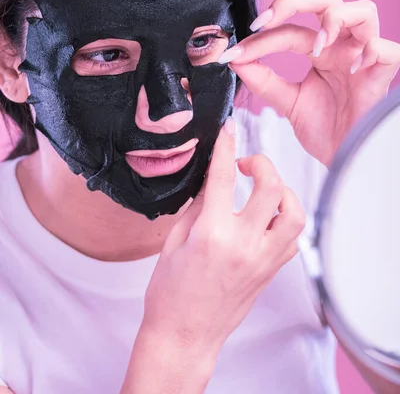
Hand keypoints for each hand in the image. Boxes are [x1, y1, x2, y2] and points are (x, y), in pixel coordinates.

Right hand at [140, 118, 304, 359]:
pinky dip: (285, 218)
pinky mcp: (271, 272)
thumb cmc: (171, 293)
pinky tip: (268, 216)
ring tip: (264, 188)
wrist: (185, 336)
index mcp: (212, 235)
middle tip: (247, 163)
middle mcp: (243, 245)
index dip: (227, 146)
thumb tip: (213, 177)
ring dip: (283, 191)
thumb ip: (198, 206)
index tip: (228, 130)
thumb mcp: (174, 241)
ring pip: (294, 212)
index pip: (224, 177)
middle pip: (272, 187)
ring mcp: (262, 260)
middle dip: (262, 163)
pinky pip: (292, 237)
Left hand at [223, 0, 399, 165]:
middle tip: (267, 22)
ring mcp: (364, 57)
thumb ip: (263, 80)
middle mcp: (342, 46)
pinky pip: (387, 49)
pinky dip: (371, 50)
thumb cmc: (324, 129)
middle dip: (294, 0)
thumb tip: (235, 58)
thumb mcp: (287, 103)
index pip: (289, 29)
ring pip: (363, 9)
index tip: (235, 54)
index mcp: (320, 49)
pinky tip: (351, 69)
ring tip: (316, 46)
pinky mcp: (383, 75)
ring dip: (335, 18)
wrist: (344, 159)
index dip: (260, 38)